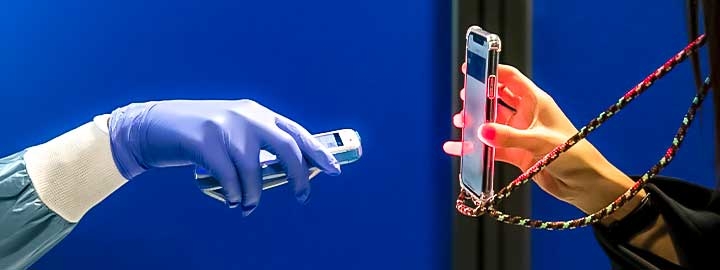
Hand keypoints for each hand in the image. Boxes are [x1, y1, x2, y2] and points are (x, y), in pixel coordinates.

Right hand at [108, 99, 341, 214]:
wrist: (155, 126)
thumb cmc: (201, 137)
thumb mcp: (235, 132)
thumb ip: (261, 145)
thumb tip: (294, 172)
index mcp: (258, 113)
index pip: (297, 132)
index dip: (318, 152)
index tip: (335, 171)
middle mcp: (246, 116)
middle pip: (286, 147)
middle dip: (299, 176)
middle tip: (302, 196)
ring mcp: (225, 126)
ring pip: (255, 169)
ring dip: (255, 194)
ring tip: (248, 205)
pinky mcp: (204, 140)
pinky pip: (230, 176)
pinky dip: (235, 194)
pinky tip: (233, 200)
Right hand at [443, 64, 641, 217]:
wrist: (584, 184)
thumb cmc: (574, 155)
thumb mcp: (540, 141)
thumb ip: (509, 136)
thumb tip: (482, 131)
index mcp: (536, 102)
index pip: (511, 79)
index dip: (492, 72)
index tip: (472, 69)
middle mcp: (526, 116)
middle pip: (497, 99)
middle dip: (479, 97)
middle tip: (464, 98)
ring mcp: (519, 135)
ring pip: (491, 124)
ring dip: (475, 123)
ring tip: (461, 122)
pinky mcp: (515, 154)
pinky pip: (490, 148)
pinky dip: (474, 148)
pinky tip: (458, 148)